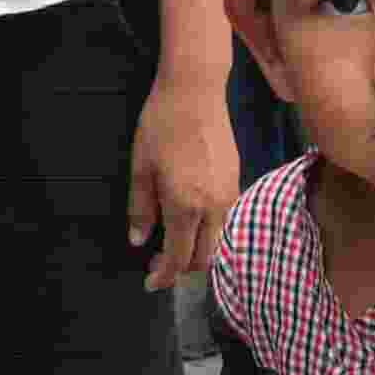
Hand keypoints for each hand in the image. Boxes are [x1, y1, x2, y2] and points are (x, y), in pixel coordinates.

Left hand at [128, 73, 239, 289]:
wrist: (196, 90)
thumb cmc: (161, 125)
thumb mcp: (140, 168)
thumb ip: (140, 209)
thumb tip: (139, 241)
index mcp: (185, 206)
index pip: (178, 257)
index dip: (163, 276)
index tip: (150, 283)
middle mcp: (212, 208)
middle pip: (203, 258)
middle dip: (181, 268)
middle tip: (158, 263)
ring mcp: (229, 196)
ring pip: (216, 241)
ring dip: (196, 250)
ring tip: (173, 241)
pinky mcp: (236, 182)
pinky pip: (223, 221)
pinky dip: (206, 231)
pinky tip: (189, 219)